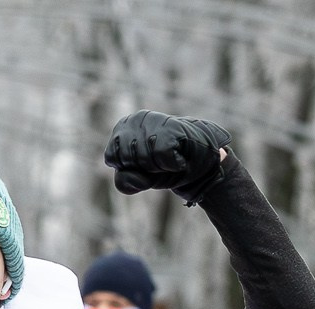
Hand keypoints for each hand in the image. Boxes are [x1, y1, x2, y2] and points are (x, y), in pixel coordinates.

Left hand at [105, 111, 231, 201]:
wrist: (202, 163)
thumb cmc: (167, 168)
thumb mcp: (141, 179)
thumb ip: (125, 182)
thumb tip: (131, 175)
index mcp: (122, 129)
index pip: (112, 157)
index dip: (130, 168)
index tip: (145, 164)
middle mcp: (135, 119)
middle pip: (127, 158)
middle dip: (145, 168)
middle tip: (160, 162)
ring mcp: (153, 120)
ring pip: (144, 156)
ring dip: (160, 166)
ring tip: (170, 159)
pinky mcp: (172, 126)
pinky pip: (163, 154)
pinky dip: (173, 163)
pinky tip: (180, 158)